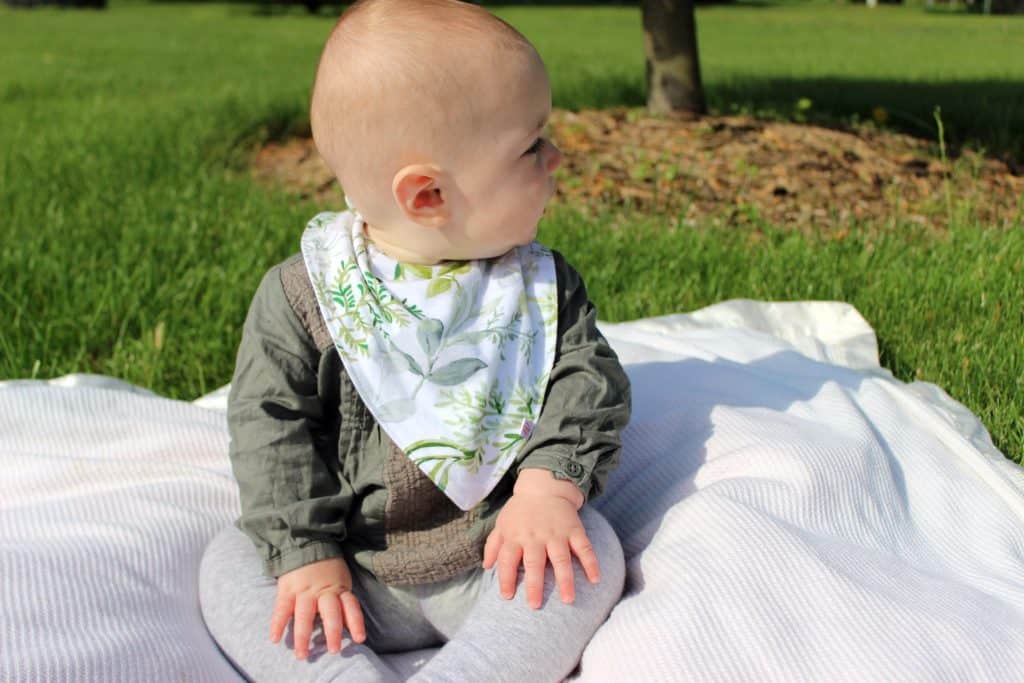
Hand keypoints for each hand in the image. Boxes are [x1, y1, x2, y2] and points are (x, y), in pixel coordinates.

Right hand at [271, 556, 366, 658]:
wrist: (306, 543)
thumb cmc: (326, 568)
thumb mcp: (340, 579)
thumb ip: (342, 599)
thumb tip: (347, 626)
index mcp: (339, 588)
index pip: (350, 606)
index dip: (356, 622)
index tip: (359, 639)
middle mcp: (323, 591)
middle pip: (330, 612)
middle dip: (332, 632)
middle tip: (333, 651)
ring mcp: (304, 590)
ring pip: (305, 615)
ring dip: (303, 636)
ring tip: (302, 655)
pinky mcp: (287, 589)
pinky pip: (282, 608)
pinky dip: (277, 624)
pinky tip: (275, 639)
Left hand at [481, 492, 599, 609]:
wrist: (544, 486)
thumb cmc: (521, 511)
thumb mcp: (502, 524)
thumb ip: (493, 545)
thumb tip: (486, 567)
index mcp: (515, 537)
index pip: (507, 560)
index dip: (506, 578)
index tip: (507, 596)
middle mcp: (535, 537)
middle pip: (534, 563)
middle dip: (534, 585)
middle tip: (535, 605)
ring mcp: (557, 534)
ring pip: (561, 559)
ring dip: (565, 579)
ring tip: (568, 600)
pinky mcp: (574, 530)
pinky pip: (584, 548)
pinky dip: (591, 563)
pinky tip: (595, 579)